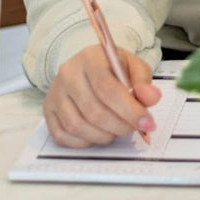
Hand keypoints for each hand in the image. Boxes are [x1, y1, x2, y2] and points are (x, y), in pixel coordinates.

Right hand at [43, 45, 161, 147]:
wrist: (87, 66)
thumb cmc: (112, 67)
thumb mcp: (133, 66)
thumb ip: (143, 82)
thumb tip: (151, 98)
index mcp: (90, 58)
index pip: (108, 89)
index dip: (130, 110)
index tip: (147, 123)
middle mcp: (68, 74)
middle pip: (94, 111)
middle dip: (120, 126)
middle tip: (134, 128)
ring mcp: (54, 93)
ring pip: (78, 126)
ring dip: (104, 135)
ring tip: (118, 129)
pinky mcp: (47, 111)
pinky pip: (63, 136)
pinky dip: (85, 141)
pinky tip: (99, 133)